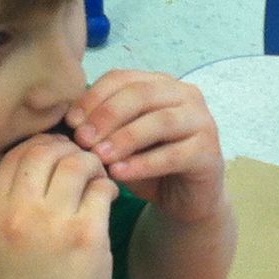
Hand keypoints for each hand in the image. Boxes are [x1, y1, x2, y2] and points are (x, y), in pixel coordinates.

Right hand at [0, 133, 116, 278]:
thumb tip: (41, 157)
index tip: (56, 158)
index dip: (39, 147)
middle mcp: (18, 214)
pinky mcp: (86, 235)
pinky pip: (101, 189)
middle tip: (82, 166)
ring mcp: (53, 224)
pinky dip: (108, 187)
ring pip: (76, 162)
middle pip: (44, 150)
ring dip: (92, 166)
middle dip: (67, 149)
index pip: (14, 155)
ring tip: (97, 181)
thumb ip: (12, 201)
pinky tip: (108, 200)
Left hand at [67, 70, 226, 224]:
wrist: (186, 199)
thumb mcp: (120, 141)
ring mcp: (201, 121)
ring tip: (99, 157)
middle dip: (108, 115)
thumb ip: (101, 127)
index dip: (94, 97)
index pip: (123, 78)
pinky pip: (174, 154)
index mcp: (160, 84)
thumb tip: (68, 121)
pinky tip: (120, 174)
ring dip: (125, 138)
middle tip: (82, 139)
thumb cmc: (148, 165)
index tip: (71, 122)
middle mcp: (185, 95)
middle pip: (142, 94)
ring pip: (160, 122)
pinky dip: (144, 163)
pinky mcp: (209, 152)